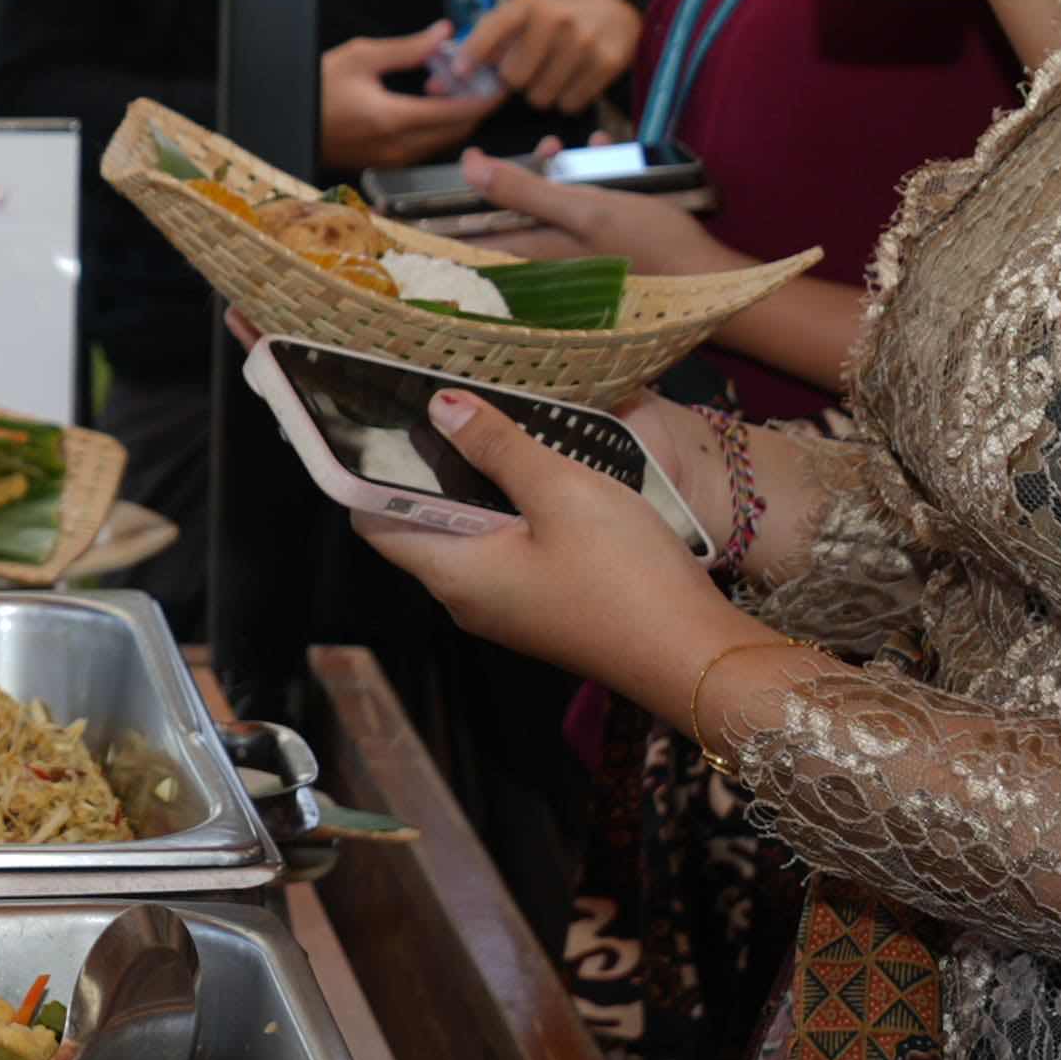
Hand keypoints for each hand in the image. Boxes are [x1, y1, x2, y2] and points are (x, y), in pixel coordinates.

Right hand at [317, 28, 503, 163]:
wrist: (286, 123)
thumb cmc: (314, 89)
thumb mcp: (360, 57)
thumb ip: (408, 48)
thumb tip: (444, 34)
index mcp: (392, 119)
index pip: (455, 113)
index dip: (484, 98)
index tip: (501, 82)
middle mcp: (396, 147)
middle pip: (455, 131)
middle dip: (475, 105)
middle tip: (486, 79)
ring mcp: (391, 160)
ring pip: (442, 141)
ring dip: (455, 116)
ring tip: (454, 83)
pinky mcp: (385, 164)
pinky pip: (425, 147)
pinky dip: (436, 125)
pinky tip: (428, 101)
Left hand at [347, 381, 776, 697]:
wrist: (692, 654)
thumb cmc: (622, 573)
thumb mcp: (561, 491)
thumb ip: (496, 446)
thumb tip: (438, 408)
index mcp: (452, 573)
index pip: (374, 521)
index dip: (368, 470)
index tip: (378, 419)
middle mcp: (465, 597)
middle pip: (420, 526)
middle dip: (427, 469)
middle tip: (443, 405)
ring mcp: (505, 608)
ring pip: (467, 537)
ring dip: (474, 488)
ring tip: (489, 426)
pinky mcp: (540, 608)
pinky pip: (503, 552)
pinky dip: (507, 512)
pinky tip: (534, 475)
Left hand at [450, 0, 638, 115]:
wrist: (613, 12)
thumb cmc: (553, 21)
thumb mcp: (519, 19)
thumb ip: (479, 48)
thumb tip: (436, 86)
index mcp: (527, 5)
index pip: (492, 30)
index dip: (473, 54)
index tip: (461, 72)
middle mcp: (555, 20)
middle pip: (514, 77)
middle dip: (515, 80)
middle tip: (528, 67)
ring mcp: (583, 42)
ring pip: (540, 96)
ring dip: (540, 92)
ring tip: (551, 71)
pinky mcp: (606, 63)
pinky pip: (568, 104)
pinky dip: (566, 99)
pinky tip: (572, 78)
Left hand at [467, 148, 748, 288]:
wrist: (708, 277)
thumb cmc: (648, 245)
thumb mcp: (585, 210)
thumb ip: (526, 191)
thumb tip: (470, 168)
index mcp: (536, 257)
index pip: (475, 244)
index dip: (455, 215)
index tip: (452, 184)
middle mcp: (550, 262)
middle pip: (515, 218)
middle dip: (522, 177)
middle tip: (544, 149)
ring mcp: (578, 258)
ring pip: (551, 210)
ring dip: (560, 173)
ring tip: (575, 146)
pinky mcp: (606, 250)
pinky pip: (585, 212)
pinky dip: (592, 184)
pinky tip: (609, 156)